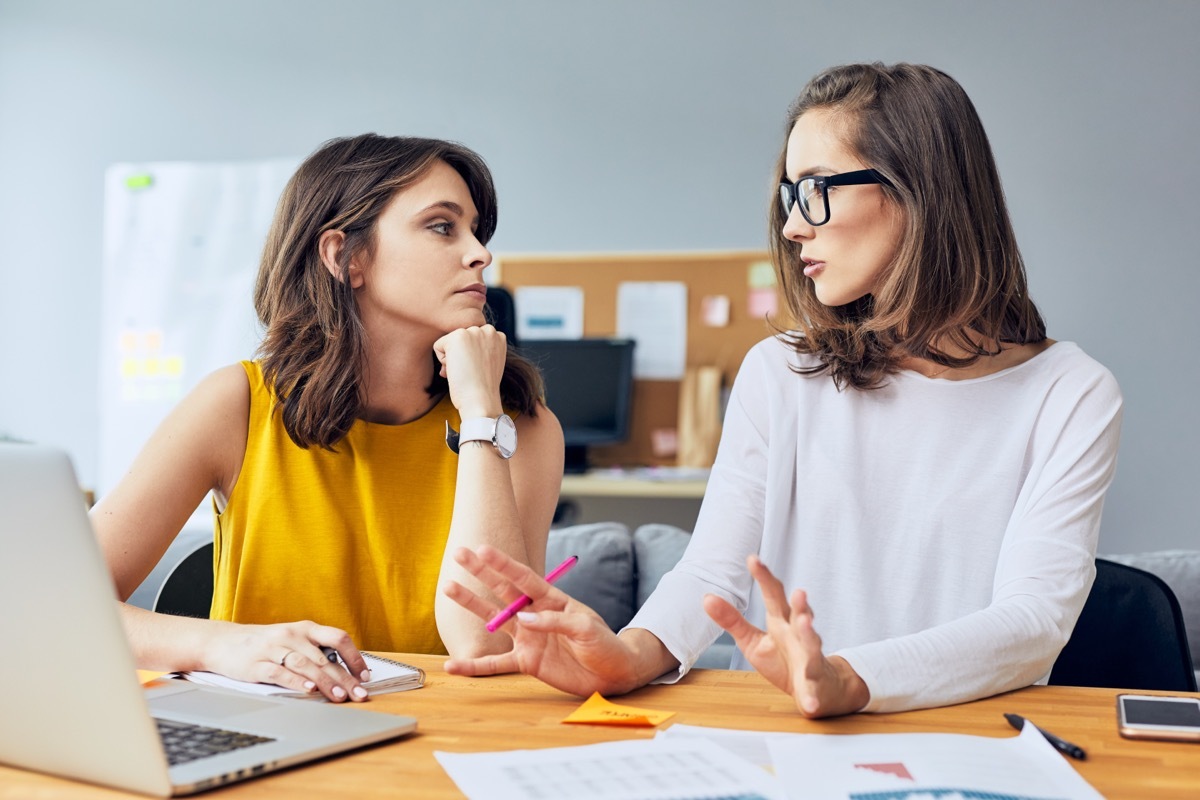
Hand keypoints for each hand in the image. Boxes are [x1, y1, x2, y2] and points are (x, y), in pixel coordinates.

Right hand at [201, 620, 371, 702]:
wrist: (221, 641)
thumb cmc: (263, 643)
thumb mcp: (292, 639)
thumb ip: (315, 651)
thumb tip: (345, 671)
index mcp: (305, 628)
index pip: (338, 638)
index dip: (354, 657)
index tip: (365, 676)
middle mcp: (292, 636)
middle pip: (325, 658)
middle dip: (345, 678)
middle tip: (359, 694)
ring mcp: (274, 649)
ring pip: (306, 665)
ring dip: (326, 682)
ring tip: (340, 696)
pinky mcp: (257, 665)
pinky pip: (280, 673)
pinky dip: (296, 682)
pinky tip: (309, 690)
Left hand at [433, 325, 507, 418]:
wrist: (481, 400)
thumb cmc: (483, 389)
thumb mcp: (490, 363)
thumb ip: (481, 349)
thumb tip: (460, 348)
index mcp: (498, 336)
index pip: (472, 339)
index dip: (471, 356)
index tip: (476, 371)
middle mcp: (488, 330)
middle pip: (460, 338)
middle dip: (461, 355)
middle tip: (469, 373)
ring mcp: (473, 331)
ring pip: (449, 341)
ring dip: (452, 358)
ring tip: (464, 372)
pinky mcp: (458, 336)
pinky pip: (438, 345)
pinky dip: (442, 361)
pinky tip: (456, 370)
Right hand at [442, 545, 644, 695]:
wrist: (612, 673)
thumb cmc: (604, 644)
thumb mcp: (586, 628)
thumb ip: (555, 621)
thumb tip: (523, 620)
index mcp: (552, 600)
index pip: (524, 578)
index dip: (503, 564)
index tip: (482, 548)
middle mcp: (535, 614)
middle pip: (502, 590)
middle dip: (480, 572)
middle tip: (458, 553)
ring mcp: (528, 638)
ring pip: (493, 619)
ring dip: (471, 604)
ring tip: (448, 587)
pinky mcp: (526, 662)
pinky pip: (496, 664)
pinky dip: (475, 666)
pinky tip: (454, 665)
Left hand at [703, 555, 869, 717]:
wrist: (819, 689)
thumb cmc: (784, 659)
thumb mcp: (753, 640)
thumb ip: (732, 620)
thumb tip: (706, 597)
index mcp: (782, 622)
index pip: (774, 596)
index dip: (764, 577)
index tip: (753, 559)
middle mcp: (799, 635)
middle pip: (800, 615)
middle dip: (800, 604)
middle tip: (798, 592)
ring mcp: (811, 659)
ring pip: (813, 645)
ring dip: (810, 634)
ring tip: (805, 623)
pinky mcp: (815, 685)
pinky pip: (813, 692)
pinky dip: (811, 698)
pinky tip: (809, 704)